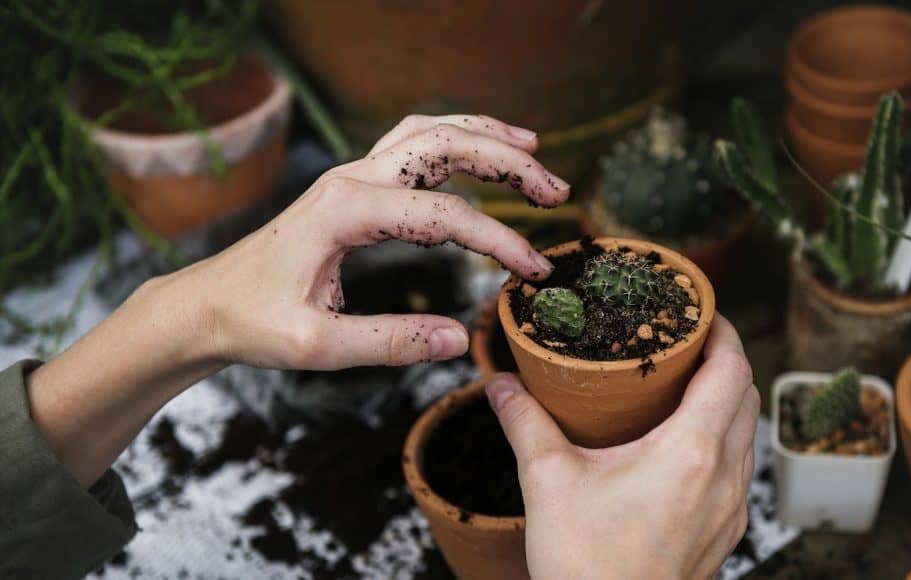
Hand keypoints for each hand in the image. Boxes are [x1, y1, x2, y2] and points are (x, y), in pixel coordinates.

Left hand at [171, 113, 569, 369]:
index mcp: (345, 212)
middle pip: (445, 146)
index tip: (534, 272)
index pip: (445, 216)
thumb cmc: (253, 322)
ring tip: (534, 149)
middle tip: (556, 191)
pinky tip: (479, 151)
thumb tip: (459, 340)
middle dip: (509, 162)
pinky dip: (454, 141)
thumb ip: (391, 342)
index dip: (499, 241)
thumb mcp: (318, 346)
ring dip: (485, 137)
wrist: (206, 304)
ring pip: (429, 133)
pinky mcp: (352, 186)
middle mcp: (351, 179)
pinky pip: (411, 145)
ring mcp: (351, 176)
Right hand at [486, 315, 758, 579]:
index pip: (731, 370)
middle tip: (687, 341)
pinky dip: (723, 439)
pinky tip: (683, 443)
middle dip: (725, 359)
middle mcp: (724, 478)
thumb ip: (525, 422)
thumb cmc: (586, 565)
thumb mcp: (548, 481)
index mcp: (690, 452)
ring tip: (685, 385)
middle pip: (747, 396)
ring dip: (726, 400)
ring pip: (747, 433)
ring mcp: (731, 509)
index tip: (703, 312)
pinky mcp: (725, 533)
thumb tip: (501, 384)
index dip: (723, 332)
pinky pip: (739, 468)